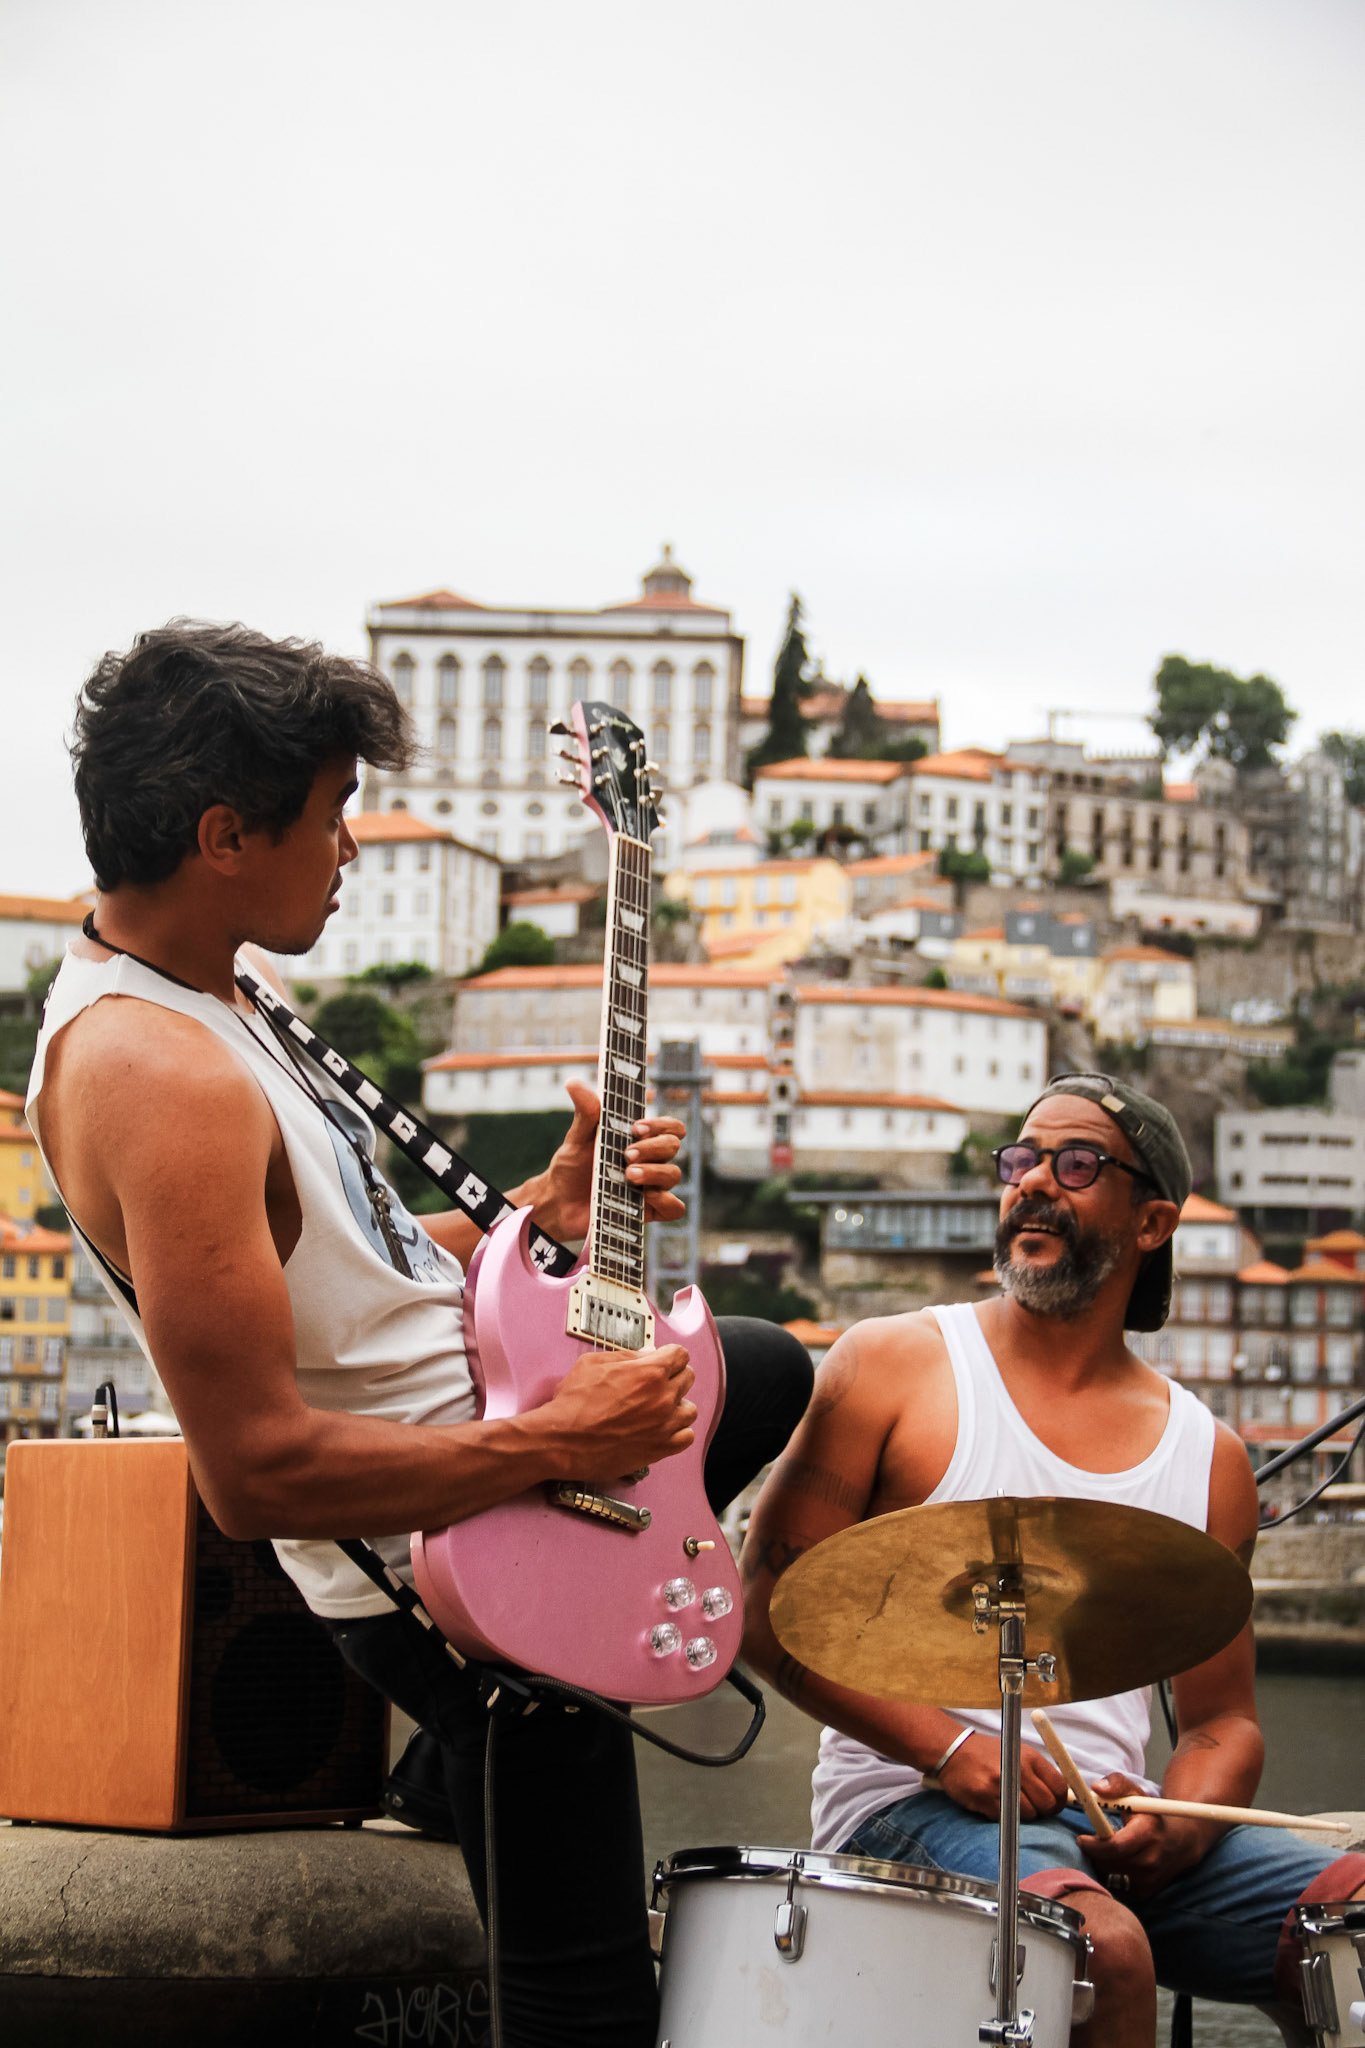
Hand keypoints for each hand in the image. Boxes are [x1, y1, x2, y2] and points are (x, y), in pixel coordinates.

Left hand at [528, 1082, 685, 1241]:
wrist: (559, 1202)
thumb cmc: (571, 1166)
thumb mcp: (577, 1138)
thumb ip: (585, 1112)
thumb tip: (573, 1082)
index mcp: (639, 1139)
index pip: (669, 1126)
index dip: (660, 1125)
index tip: (635, 1128)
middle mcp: (651, 1160)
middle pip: (673, 1146)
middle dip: (652, 1148)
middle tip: (626, 1155)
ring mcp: (652, 1186)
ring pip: (674, 1175)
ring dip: (654, 1173)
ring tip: (628, 1176)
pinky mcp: (649, 1211)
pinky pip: (675, 1208)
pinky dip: (664, 1202)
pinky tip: (643, 1198)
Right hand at [545, 1344, 696, 1482]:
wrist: (562, 1441)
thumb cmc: (572, 1405)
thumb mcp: (592, 1363)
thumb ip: (625, 1356)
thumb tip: (645, 1355)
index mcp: (649, 1373)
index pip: (680, 1355)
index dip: (670, 1355)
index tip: (664, 1360)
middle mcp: (662, 1398)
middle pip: (688, 1378)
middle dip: (674, 1376)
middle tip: (658, 1382)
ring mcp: (663, 1425)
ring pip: (690, 1409)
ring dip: (678, 1405)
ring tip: (660, 1408)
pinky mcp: (659, 1449)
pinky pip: (686, 1437)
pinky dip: (678, 1432)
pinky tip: (663, 1428)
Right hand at [937, 1733, 1066, 1820]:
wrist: (953, 1750)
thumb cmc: (989, 1755)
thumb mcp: (1017, 1753)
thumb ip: (1040, 1774)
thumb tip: (1065, 1798)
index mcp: (1028, 1757)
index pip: (1059, 1787)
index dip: (1059, 1801)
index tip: (1053, 1805)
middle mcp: (1016, 1769)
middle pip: (1047, 1804)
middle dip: (1043, 1811)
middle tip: (1033, 1808)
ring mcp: (1000, 1784)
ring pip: (1028, 1815)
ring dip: (1022, 1815)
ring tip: (1010, 1803)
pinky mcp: (985, 1798)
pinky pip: (1006, 1819)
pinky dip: (1004, 1817)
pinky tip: (995, 1803)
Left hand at [1078, 1773, 1212, 1899]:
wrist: (1178, 1843)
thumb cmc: (1149, 1815)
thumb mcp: (1135, 1793)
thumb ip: (1116, 1784)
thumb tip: (1097, 1788)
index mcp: (1147, 1833)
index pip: (1115, 1846)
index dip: (1094, 1845)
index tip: (1081, 1839)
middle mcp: (1151, 1859)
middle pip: (1109, 1863)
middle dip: (1094, 1853)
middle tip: (1090, 1843)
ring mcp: (1150, 1878)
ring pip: (1109, 1875)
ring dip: (1101, 1863)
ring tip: (1106, 1850)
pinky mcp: (1146, 1892)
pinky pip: (1117, 1886)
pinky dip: (1111, 1875)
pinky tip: (1116, 1863)